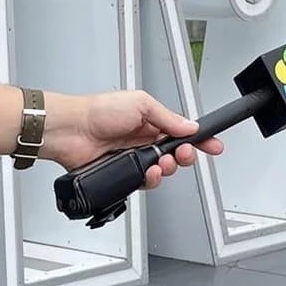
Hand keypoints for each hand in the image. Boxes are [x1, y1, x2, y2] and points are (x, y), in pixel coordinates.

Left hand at [40, 90, 223, 186]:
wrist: (71, 130)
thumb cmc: (97, 110)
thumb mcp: (141, 104)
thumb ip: (168, 118)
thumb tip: (189, 126)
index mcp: (150, 120)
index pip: (182, 131)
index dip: (200, 139)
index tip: (213, 145)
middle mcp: (144, 139)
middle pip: (176, 153)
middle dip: (185, 156)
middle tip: (184, 154)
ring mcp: (134, 157)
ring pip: (162, 170)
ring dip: (167, 168)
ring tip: (161, 163)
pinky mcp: (123, 173)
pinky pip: (144, 182)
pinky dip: (150, 180)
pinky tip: (148, 173)